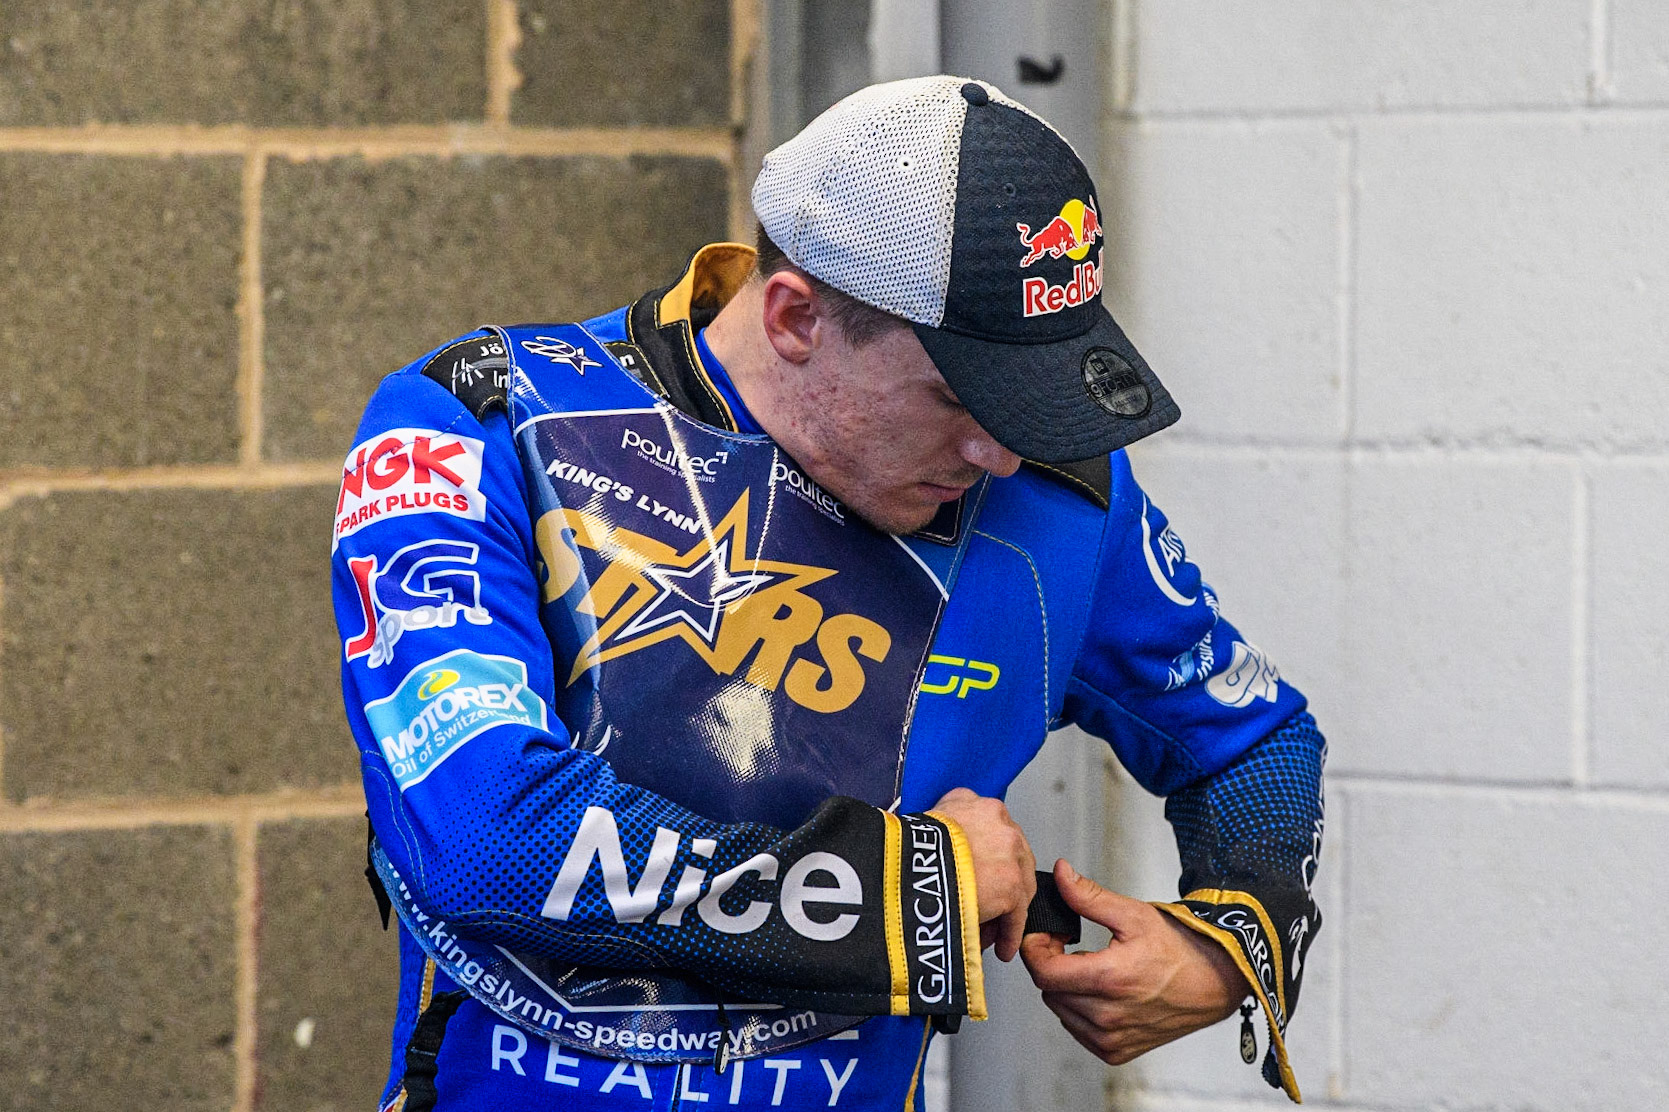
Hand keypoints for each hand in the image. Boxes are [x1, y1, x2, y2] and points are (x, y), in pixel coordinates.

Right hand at [929, 787, 1036, 961]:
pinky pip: (1015, 914)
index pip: (989, 829)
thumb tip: (934, 854)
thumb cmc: (906, 849)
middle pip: (1009, 857)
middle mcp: (998, 822)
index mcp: (972, 802)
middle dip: (999, 884)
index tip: (978, 874)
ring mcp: (1009, 854)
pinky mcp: (1012, 886)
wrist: (913, 864)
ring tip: (991, 930)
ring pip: (1017, 885)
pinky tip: (1000, 945)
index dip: (984, 857)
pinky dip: (1008, 932)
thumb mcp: (921, 823)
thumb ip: (938, 832)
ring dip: (1004, 909)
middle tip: (987, 905)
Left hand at [1020, 859, 1246, 1063]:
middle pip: (1049, 990)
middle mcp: (1108, 1016)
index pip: (1043, 972)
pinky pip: (1077, 1029)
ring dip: (1065, 987)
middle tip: (1069, 945)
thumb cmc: (1179, 948)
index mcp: (1109, 979)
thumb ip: (1088, 896)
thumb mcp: (1133, 914)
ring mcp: (1111, 1039)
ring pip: (1060, 1010)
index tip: (1046, 934)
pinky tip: (1100, 992)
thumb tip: (1061, 873)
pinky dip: (1079, 1009)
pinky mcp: (1116, 1052)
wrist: (1215, 983)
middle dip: (1051, 963)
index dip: (1036, 948)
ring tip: (1090, 967)